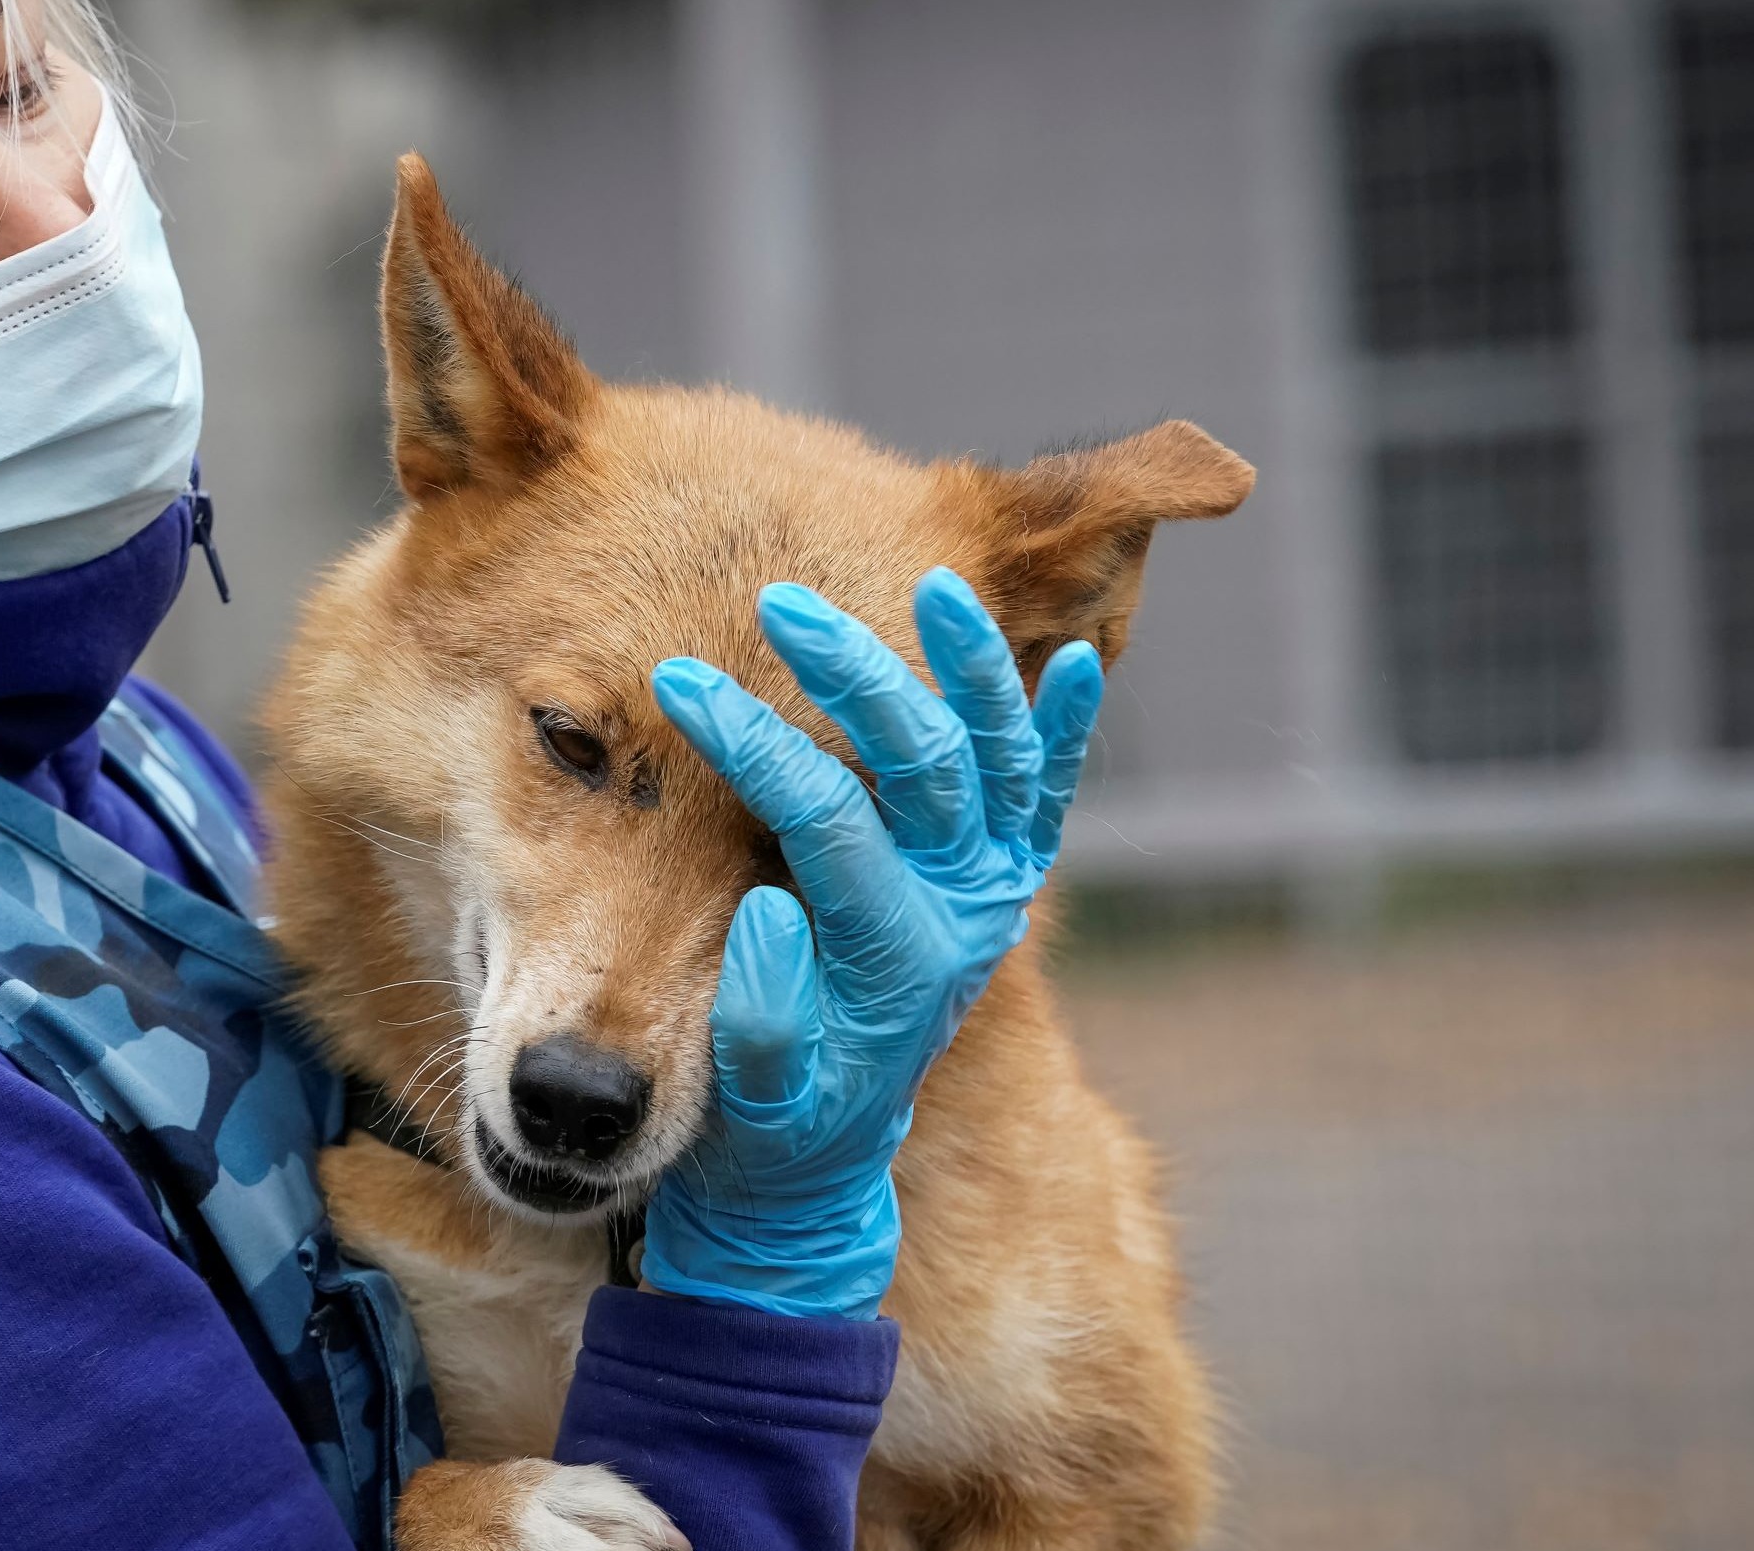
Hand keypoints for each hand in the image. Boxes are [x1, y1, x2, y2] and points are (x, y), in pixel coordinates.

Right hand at [640, 569, 1103, 1318]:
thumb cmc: (767, 1131)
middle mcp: (962, 915)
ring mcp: (992, 895)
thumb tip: (765, 918)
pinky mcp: (1001, 885)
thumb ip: (759, 1022)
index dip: (752, 745)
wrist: (822, 1170)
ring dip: (972, 667)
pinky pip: (1047, 796)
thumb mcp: (750, 1102)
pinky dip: (1064, 728)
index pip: (824, 818)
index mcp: (893, 959)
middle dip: (854, 674)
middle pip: (925, 764)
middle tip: (782, 604)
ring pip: (1003, 760)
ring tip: (934, 582)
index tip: (677, 685)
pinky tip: (1076, 655)